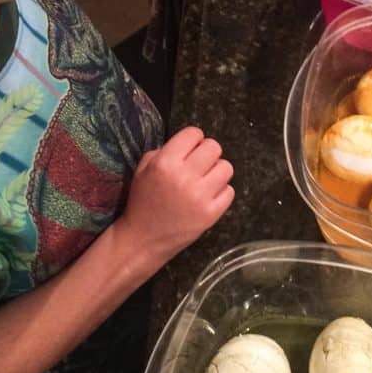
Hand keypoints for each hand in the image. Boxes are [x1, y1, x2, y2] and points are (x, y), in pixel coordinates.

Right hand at [118, 126, 233, 266]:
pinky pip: (229, 191)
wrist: (143, 239)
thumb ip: (163, 151)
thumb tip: (188, 143)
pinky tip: (208, 197)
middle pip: (214, 147)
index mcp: (165, 162)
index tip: (189, 149)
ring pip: (226, 167)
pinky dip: (221, 192)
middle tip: (198, 165)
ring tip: (204, 181)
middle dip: (206, 153)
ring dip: (216, 171)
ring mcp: (200, 196)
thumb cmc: (142, 202)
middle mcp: (185, 176)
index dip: (192, 140)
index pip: (194, 133)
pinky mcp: (211, 213)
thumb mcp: (143, 170)